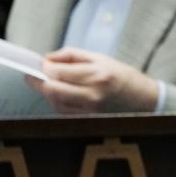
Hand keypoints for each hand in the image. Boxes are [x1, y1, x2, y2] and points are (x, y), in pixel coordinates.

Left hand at [25, 47, 158, 113]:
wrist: (143, 99)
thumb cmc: (123, 76)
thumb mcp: (100, 58)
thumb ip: (72, 56)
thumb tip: (47, 59)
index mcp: (98, 75)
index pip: (59, 72)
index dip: (43, 67)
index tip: (37, 63)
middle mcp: (93, 95)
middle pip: (52, 90)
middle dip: (38, 81)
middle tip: (32, 74)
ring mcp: (89, 110)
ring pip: (55, 102)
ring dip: (47, 92)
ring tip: (49, 83)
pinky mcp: (87, 119)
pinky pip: (63, 111)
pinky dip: (56, 101)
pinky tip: (60, 94)